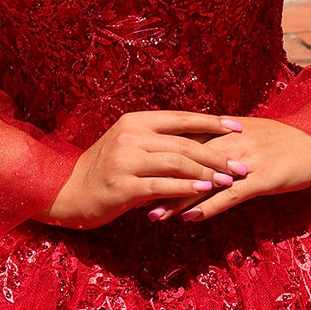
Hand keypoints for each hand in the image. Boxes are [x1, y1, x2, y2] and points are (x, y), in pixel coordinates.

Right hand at [45, 110, 250, 229]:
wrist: (69, 191)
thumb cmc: (106, 169)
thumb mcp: (129, 145)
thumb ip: (158, 140)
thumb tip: (199, 138)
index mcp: (135, 121)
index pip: (182, 118)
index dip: (213, 122)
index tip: (239, 128)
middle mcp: (130, 136)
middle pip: (184, 143)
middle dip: (217, 155)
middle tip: (241, 166)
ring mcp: (125, 160)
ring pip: (176, 163)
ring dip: (207, 173)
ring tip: (229, 181)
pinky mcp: (122, 186)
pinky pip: (162, 186)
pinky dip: (186, 188)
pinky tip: (204, 192)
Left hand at [146, 116, 310, 224]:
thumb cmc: (289, 140)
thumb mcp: (253, 135)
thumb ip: (226, 141)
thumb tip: (201, 151)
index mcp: (227, 130)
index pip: (185, 143)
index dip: (159, 157)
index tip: (134, 170)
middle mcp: (232, 142)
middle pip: (186, 162)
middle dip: (158, 179)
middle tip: (131, 195)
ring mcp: (246, 161)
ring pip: (203, 180)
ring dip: (176, 198)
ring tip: (151, 214)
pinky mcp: (263, 178)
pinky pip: (231, 195)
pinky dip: (209, 207)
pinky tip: (191, 219)